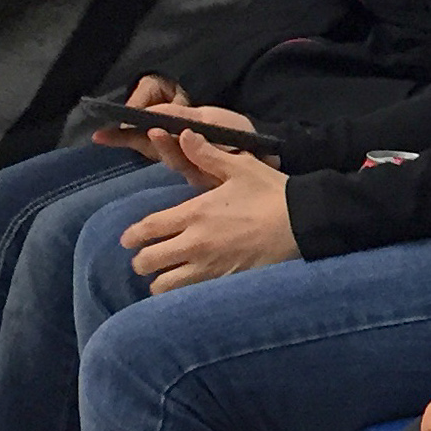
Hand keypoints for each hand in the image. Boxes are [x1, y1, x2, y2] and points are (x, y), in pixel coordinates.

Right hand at [92, 77, 256, 173]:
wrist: (272, 150)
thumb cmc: (236, 131)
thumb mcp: (204, 114)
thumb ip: (173, 111)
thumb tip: (141, 111)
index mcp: (177, 144)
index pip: (142, 140)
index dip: (122, 138)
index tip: (100, 136)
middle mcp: (183, 158)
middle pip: (153, 152)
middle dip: (135, 142)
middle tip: (123, 131)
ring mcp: (198, 169)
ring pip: (174, 160)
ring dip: (163, 146)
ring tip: (155, 129)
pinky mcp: (216, 177)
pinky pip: (197, 165)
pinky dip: (189, 150)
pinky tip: (185, 135)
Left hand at [117, 135, 296, 289]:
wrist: (303, 223)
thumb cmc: (271, 193)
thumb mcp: (240, 167)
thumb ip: (207, 154)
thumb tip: (183, 133)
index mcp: (195, 213)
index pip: (148, 229)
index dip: (132, 236)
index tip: (128, 239)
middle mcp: (195, 243)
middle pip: (148, 262)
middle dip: (141, 261)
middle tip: (146, 258)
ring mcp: (208, 267)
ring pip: (164, 286)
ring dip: (159, 281)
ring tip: (165, 276)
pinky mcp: (224, 283)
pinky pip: (189, 296)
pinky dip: (181, 294)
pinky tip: (187, 289)